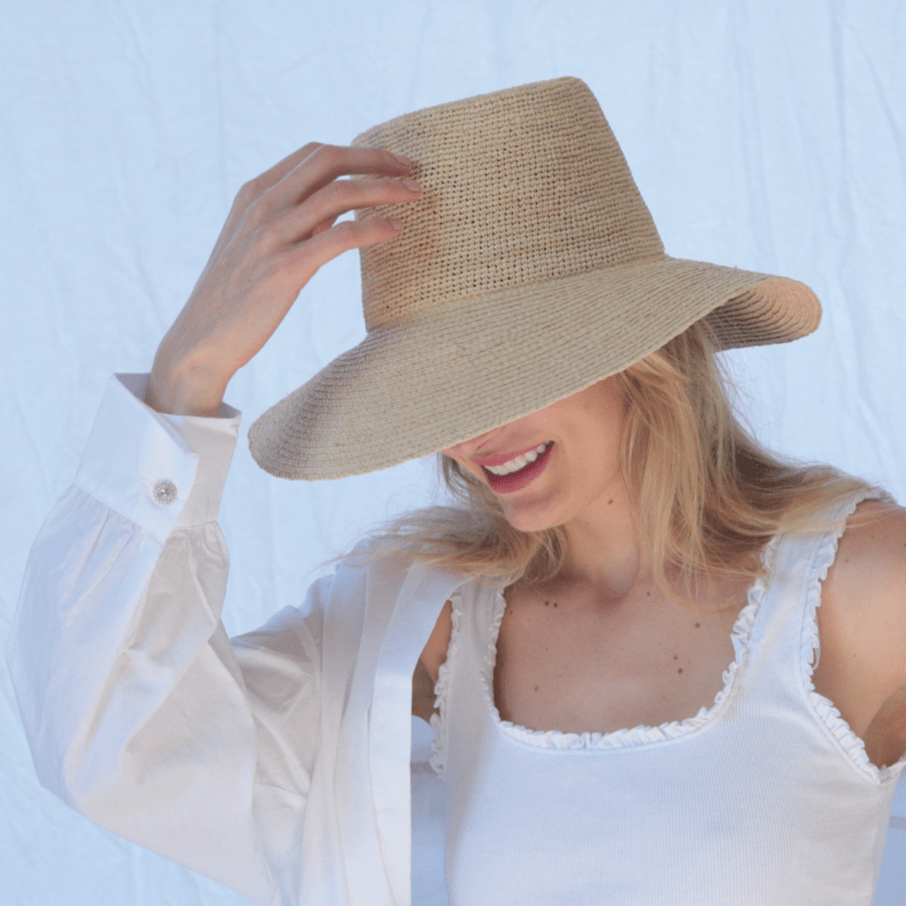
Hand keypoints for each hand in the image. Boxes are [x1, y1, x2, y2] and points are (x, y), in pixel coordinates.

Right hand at [146, 143, 418, 414]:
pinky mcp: (285, 269)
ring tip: (414, 196)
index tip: (391, 163)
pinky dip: (374, 228)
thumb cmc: (236, 296)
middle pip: (330, 160)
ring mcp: (272, 235)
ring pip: (340, 193)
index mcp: (255, 193)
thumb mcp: (258, 244)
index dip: (359, 152)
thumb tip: (337, 209)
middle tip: (412, 170)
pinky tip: (395, 230)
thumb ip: (294, 221)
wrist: (203, 339)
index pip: (314, 153)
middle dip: (377, 159)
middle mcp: (262, 205)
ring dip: (385, 189)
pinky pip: (341, 237)